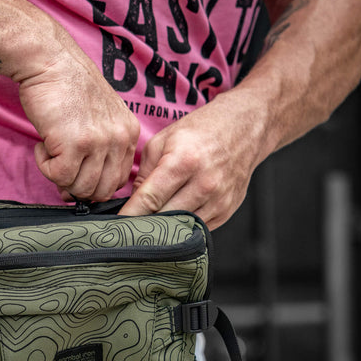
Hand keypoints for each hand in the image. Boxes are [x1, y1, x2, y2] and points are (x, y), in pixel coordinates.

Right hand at [17, 40, 139, 201]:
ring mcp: (99, 142)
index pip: (118, 181)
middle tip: (59, 166)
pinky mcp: (75, 144)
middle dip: (76, 186)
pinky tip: (42, 145)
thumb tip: (82, 188)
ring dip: (59, 176)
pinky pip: (59, 176)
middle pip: (100, 190)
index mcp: (128, 132)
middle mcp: (119, 138)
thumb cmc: (67, 86)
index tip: (76, 174)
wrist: (49, 60)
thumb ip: (100, 149)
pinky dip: (45, 166)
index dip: (93, 184)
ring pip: (81, 187)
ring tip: (51, 150)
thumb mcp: (99, 117)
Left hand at [118, 91, 266, 228]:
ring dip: (161, 232)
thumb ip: (143, 174)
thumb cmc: (200, 131)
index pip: (148, 201)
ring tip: (145, 231)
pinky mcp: (226, 212)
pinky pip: (196, 230)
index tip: (113, 228)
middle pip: (163, 220)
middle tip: (125, 231)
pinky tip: (169, 226)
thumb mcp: (163, 141)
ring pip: (180, 230)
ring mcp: (218, 201)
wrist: (247, 127)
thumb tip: (130, 204)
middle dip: (142, 226)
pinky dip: (180, 230)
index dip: (128, 217)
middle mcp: (204, 184)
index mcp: (184, 162)